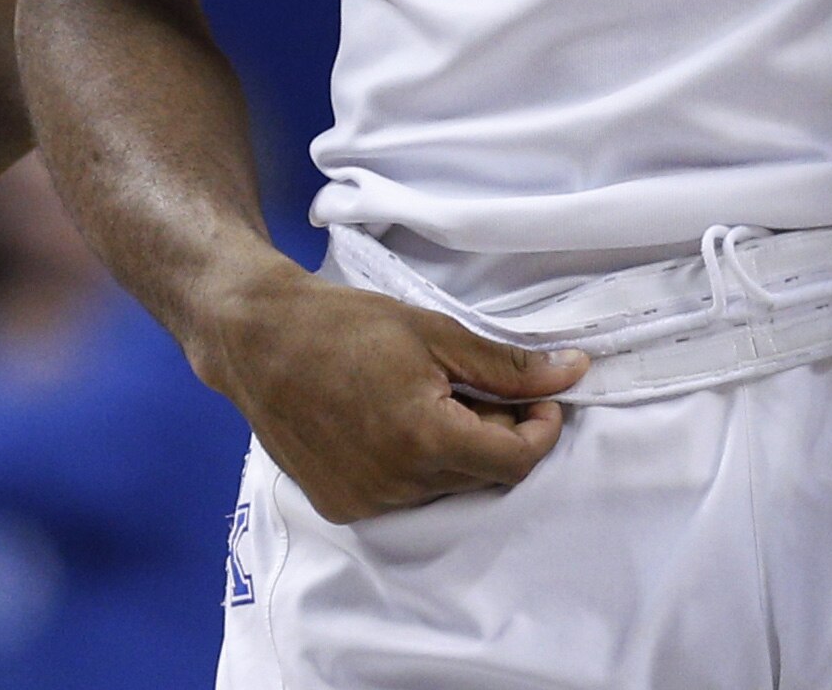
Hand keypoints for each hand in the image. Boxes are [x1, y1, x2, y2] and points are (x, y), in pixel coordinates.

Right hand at [205, 267, 587, 522]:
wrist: (258, 340)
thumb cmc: (344, 325)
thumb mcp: (435, 332)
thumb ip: (507, 366)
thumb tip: (574, 372)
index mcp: (424, 438)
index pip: (516, 462)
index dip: (540, 429)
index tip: (539, 397)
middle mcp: (396, 484)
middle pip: (482, 476)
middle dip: (498, 435)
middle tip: (482, 388)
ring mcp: (366, 502)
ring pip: (444, 488)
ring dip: (455, 452)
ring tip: (431, 399)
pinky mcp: (342, 507)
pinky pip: (404, 496)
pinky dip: (415, 466)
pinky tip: (394, 423)